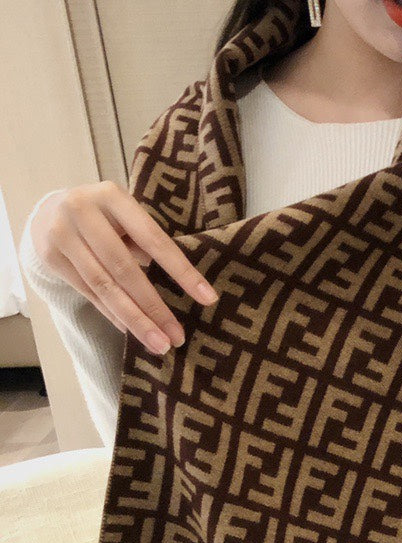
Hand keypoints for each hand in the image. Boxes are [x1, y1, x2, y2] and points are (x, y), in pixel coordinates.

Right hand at [29, 180, 218, 354]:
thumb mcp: (128, 217)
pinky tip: (133, 332)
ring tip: (159, 344)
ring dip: (135, 320)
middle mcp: (83, 211)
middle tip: (177, 337)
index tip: (207, 298)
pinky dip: (113, 314)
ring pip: (104, 286)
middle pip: (124, 269)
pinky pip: (88, 293)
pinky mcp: (51, 256)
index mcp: (112, 196)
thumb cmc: (108, 217)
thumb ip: (149, 244)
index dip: (182, 271)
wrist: (50, 210)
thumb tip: (188, 287)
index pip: (154, 239)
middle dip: (154, 307)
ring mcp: (62, 234)